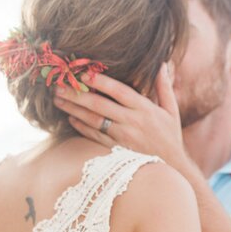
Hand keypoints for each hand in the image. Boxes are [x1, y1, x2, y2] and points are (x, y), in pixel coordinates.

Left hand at [52, 64, 195, 174]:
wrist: (172, 167)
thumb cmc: (170, 136)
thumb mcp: (171, 111)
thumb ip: (164, 87)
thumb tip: (163, 64)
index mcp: (145, 109)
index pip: (119, 91)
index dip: (100, 81)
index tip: (83, 72)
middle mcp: (132, 122)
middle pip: (100, 105)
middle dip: (77, 94)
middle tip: (59, 85)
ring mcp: (122, 137)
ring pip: (93, 120)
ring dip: (74, 109)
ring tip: (58, 99)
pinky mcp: (116, 150)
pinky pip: (95, 136)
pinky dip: (81, 127)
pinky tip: (71, 117)